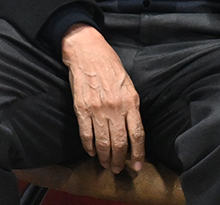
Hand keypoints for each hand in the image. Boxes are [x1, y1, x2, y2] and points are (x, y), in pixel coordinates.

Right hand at [60, 23, 144, 175]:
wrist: (87, 51)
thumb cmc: (110, 65)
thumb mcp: (129, 85)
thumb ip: (132, 106)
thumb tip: (132, 129)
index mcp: (131, 102)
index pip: (137, 135)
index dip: (138, 154)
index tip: (137, 166)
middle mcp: (115, 108)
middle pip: (119, 142)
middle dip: (119, 160)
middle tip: (117, 169)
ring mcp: (97, 108)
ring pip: (103, 141)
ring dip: (104, 157)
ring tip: (105, 165)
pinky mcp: (81, 107)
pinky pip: (86, 132)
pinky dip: (88, 145)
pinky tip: (91, 152)